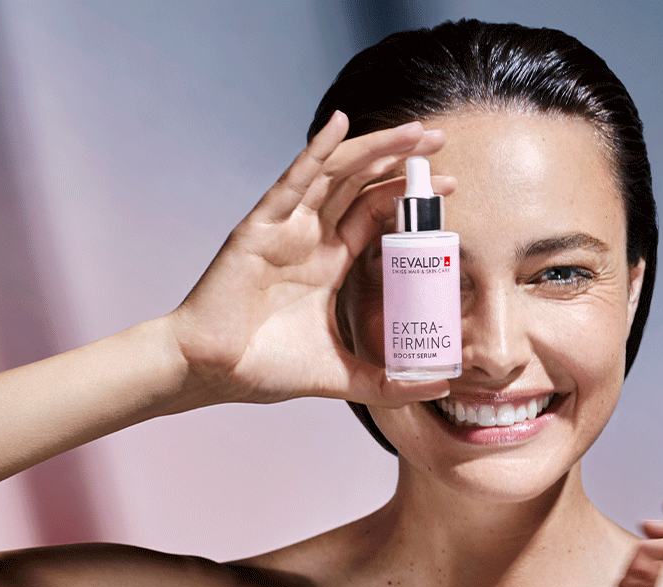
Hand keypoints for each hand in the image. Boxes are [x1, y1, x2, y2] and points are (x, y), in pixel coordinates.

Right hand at [165, 111, 454, 408]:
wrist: (212, 373)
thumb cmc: (265, 369)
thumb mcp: (342, 375)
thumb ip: (387, 381)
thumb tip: (440, 386)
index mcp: (328, 261)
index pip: (375, 213)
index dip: (409, 196)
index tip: (450, 187)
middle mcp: (309, 236)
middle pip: (361, 183)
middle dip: (400, 159)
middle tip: (439, 140)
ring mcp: (285, 228)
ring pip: (335, 174)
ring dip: (374, 147)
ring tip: (413, 130)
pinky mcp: (259, 227)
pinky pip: (293, 181)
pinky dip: (316, 151)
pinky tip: (339, 124)